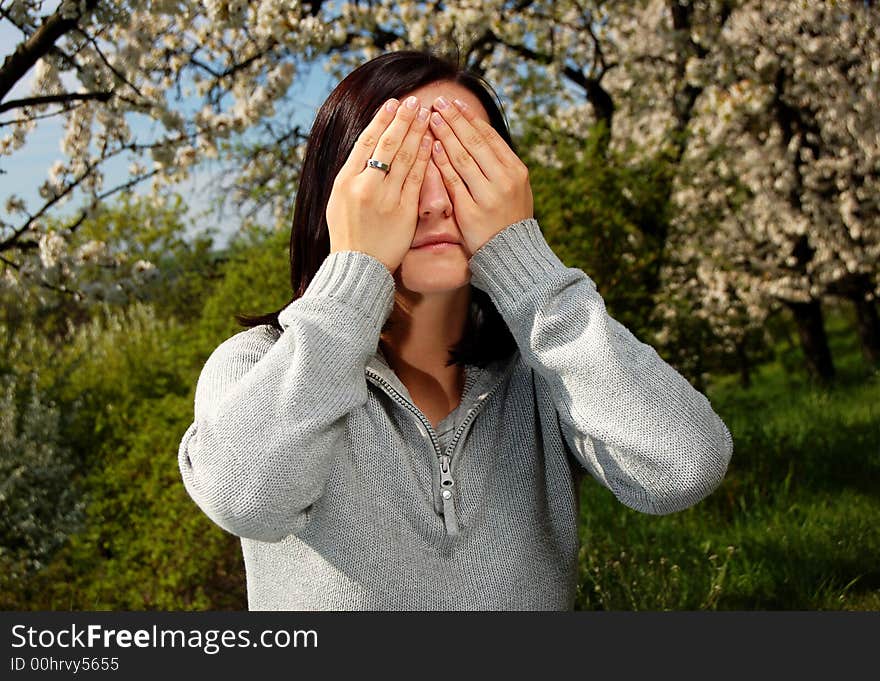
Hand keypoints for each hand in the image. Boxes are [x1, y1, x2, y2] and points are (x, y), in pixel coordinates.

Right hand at [326, 95, 432, 272]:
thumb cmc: (348, 234)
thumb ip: (352, 175)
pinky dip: (424, 158)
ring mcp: (385, 198)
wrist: (358, 267)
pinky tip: (431, 142)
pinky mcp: (404, 211)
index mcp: (345, 181)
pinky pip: (416, 179)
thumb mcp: (338, 201)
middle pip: (386, 145)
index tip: (392, 104)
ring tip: (426, 114)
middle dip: (401, 120)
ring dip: (416, 132)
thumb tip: (365, 149)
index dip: (380, 121)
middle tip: (414, 101)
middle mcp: (364, 186)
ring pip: (404, 158)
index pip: (365, 143)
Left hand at [428, 95, 533, 253]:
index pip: (489, 137)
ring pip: (463, 158)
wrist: (512, 253)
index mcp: (516, 170)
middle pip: (475, 142)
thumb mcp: (515, 188)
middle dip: (454, 119)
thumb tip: (479, 135)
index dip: (470, 118)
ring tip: (431, 118)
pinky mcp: (471, 211)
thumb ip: (500, 164)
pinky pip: (452, 181)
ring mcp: (487, 195)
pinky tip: (431, 148)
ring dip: (445, 135)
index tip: (454, 103)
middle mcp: (504, 180)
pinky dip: (441, 163)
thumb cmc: (509, 218)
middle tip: (438, 102)